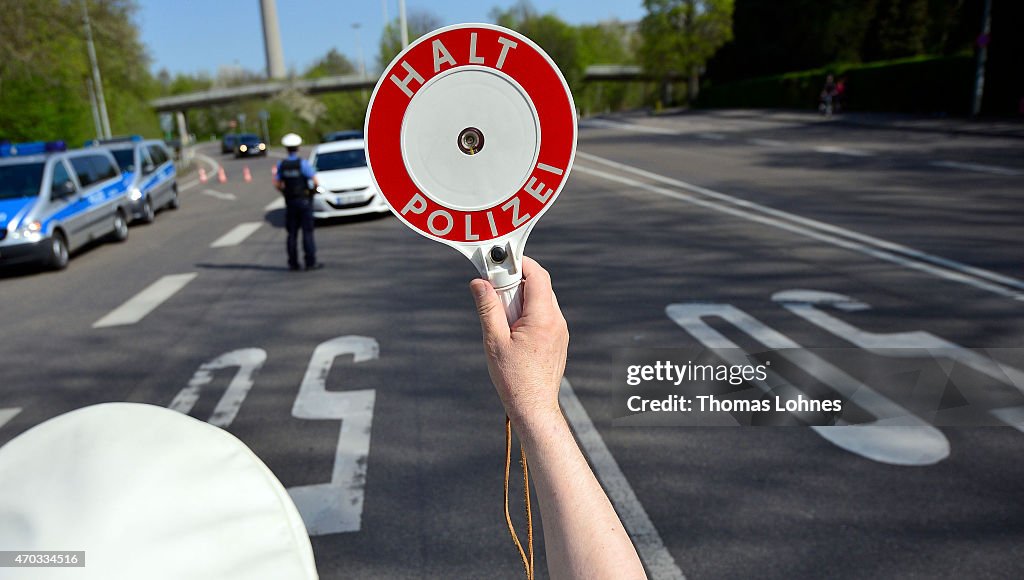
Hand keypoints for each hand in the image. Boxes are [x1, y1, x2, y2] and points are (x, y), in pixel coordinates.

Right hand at [470, 256, 567, 430]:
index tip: (500, 261)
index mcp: (543, 318)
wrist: (534, 407)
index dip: (519, 262)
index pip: (537, 275)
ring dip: (520, 298)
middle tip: (493, 289)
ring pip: (541, 300)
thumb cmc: (514, 378)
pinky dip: (527, 312)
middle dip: (515, 282)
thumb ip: (487, 308)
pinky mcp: (558, 340)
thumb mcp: (494, 340)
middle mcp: (557, 321)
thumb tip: (479, 283)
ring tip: (501, 315)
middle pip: (539, 286)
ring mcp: (560, 331)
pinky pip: (544, 315)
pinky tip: (511, 328)